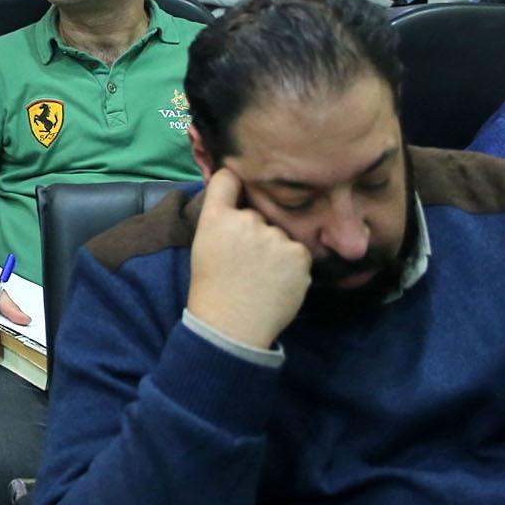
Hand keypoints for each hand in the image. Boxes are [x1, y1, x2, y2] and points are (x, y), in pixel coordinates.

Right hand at [186, 168, 311, 349]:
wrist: (232, 326)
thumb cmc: (213, 286)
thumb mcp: (205, 244)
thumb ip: (223, 218)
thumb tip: (240, 197)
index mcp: (217, 217)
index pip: (228, 178)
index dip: (234, 182)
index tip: (238, 191)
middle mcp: (247, 220)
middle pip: (257, 214)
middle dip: (255, 232)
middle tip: (245, 262)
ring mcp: (276, 237)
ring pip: (279, 234)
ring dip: (275, 249)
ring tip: (261, 277)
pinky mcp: (299, 254)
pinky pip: (297, 252)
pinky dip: (291, 265)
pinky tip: (276, 283)